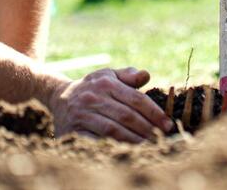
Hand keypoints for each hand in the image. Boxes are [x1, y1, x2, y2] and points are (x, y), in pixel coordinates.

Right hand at [47, 67, 172, 142]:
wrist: (58, 96)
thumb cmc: (92, 86)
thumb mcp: (108, 75)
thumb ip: (128, 75)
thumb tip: (146, 75)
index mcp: (106, 83)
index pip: (136, 99)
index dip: (154, 112)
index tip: (167, 124)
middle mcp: (93, 97)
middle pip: (127, 116)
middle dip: (147, 128)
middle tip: (161, 138)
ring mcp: (82, 114)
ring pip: (113, 130)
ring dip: (133, 140)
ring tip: (149, 146)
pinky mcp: (73, 130)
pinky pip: (96, 141)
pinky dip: (112, 147)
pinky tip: (126, 151)